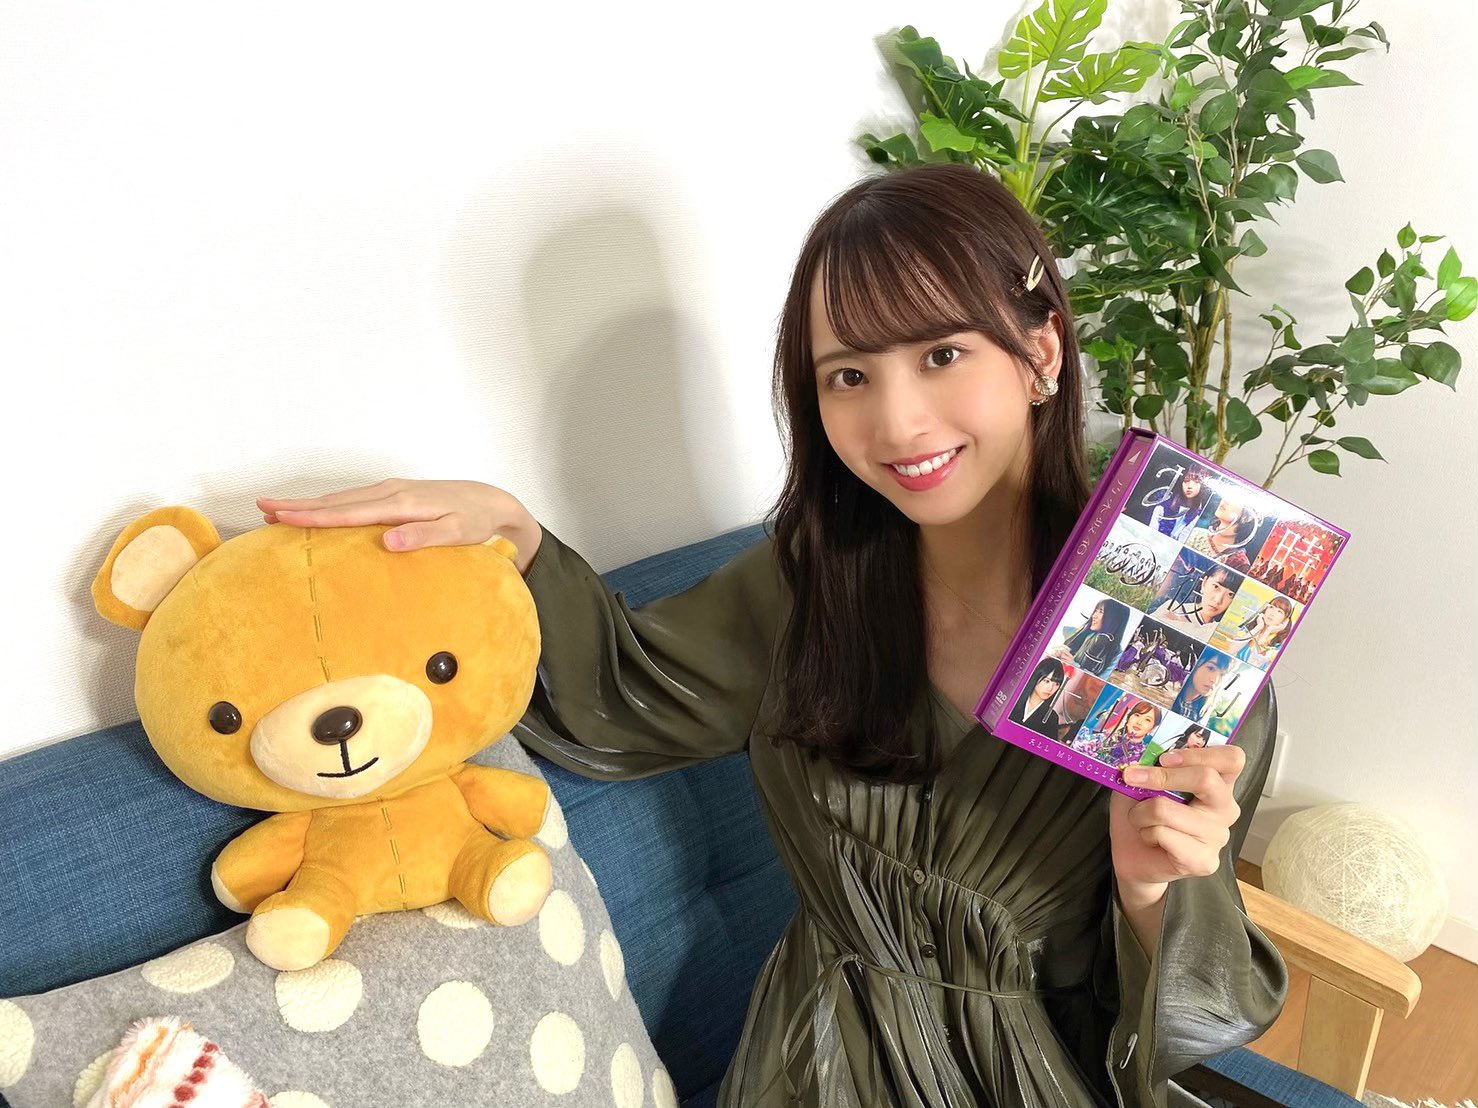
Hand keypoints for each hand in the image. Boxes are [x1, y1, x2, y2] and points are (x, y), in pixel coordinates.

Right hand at [256, 478, 542, 575]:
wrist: (491, 501)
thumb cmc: (475, 520)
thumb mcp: (457, 532)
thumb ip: (424, 536)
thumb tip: (389, 542)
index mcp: (400, 504)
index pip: (347, 513)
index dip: (312, 517)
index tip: (281, 518)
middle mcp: (390, 493)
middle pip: (335, 502)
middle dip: (297, 506)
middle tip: (261, 509)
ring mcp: (390, 491)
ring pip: (340, 499)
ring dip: (307, 504)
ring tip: (274, 510)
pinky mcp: (393, 495)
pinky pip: (353, 501)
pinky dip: (328, 505)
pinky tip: (313, 512)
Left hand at [1107, 744, 1244, 893]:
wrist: (1133, 856)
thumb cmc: (1142, 813)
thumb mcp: (1141, 780)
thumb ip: (1148, 764)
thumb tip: (1140, 753)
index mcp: (1218, 783)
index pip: (1231, 759)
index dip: (1198, 753)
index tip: (1164, 758)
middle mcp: (1225, 808)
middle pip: (1206, 778)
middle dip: (1161, 776)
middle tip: (1132, 777)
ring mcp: (1218, 836)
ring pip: (1167, 809)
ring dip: (1141, 812)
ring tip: (1140, 819)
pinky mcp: (1204, 860)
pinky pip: (1163, 834)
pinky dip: (1145, 832)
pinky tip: (1151, 839)